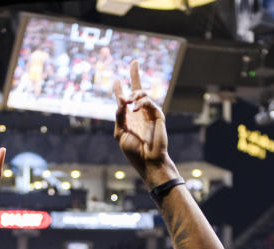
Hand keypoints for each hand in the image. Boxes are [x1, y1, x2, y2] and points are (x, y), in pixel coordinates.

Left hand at [113, 60, 176, 186]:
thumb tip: (121, 99)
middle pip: (138, 89)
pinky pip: (149, 102)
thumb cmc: (134, 151)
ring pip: (143, 94)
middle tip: (134, 62)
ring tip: (129, 101)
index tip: (115, 79)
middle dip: (135, 74)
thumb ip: (119, 116)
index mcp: (129, 118)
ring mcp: (149, 113)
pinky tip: (135, 108)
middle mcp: (139, 113)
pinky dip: (141, 103)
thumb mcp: (120, 133)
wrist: (147, 161)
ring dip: (135, 94)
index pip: (125, 99)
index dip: (120, 88)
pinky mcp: (158, 115)